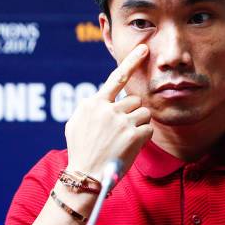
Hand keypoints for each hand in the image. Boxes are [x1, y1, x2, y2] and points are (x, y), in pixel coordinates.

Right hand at [64, 44, 152, 179]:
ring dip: (138, 124)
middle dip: (132, 113)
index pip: (116, 77)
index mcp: (94, 103)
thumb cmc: (81, 150)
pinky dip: (143, 138)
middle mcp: (108, 109)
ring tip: (123, 139)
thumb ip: (91, 107)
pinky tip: (129, 147)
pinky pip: (148, 129)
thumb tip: (101, 98)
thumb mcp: (76, 123)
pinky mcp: (133, 135)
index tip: (144, 48)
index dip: (132, 61)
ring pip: (144, 113)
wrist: (86, 176)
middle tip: (121, 130)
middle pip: (134, 100)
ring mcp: (121, 122)